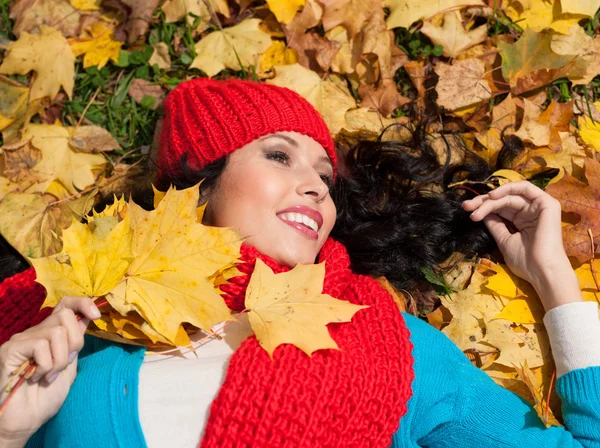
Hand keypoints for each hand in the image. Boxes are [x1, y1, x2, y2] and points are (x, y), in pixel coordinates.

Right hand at [0, 296, 99, 442]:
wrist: (26, 420)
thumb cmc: (46, 396)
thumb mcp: (69, 365)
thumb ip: (76, 343)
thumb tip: (88, 316)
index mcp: (52, 334)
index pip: (66, 304)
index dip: (83, 303)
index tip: (97, 315)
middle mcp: (37, 332)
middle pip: (66, 316)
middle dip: (74, 342)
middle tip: (64, 364)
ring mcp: (23, 339)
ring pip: (57, 332)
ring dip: (60, 359)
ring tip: (49, 375)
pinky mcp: (12, 349)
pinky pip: (41, 346)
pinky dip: (46, 366)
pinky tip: (36, 377)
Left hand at [461, 180, 571, 289]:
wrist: (542, 272)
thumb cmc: (525, 261)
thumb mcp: (503, 239)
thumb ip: (495, 224)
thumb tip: (482, 212)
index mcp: (523, 220)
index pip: (500, 208)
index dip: (483, 207)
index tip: (467, 211)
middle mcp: (531, 211)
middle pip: (503, 200)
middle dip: (482, 202)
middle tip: (466, 207)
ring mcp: (540, 206)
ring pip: (510, 195)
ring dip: (491, 199)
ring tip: (475, 206)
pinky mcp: (547, 204)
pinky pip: (525, 188)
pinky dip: (508, 189)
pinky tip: (492, 196)